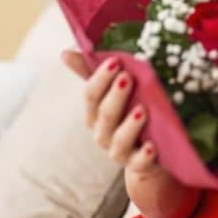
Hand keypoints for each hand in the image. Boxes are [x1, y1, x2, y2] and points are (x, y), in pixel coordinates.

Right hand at [61, 50, 162, 175]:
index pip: (91, 95)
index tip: (115, 61)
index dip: (100, 78)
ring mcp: (119, 151)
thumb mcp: (115, 92)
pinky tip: (151, 146)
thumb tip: (65, 52)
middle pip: (104, 115)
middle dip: (115, 96)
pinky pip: (139, 162)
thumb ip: (93, 72)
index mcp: (95, 113)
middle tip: (127, 77)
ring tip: (142, 110)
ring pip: (119, 140)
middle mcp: (103, 133)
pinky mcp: (138, 165)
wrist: (151, 152)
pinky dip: (144, 156)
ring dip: (129, 125)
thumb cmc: (128, 114)